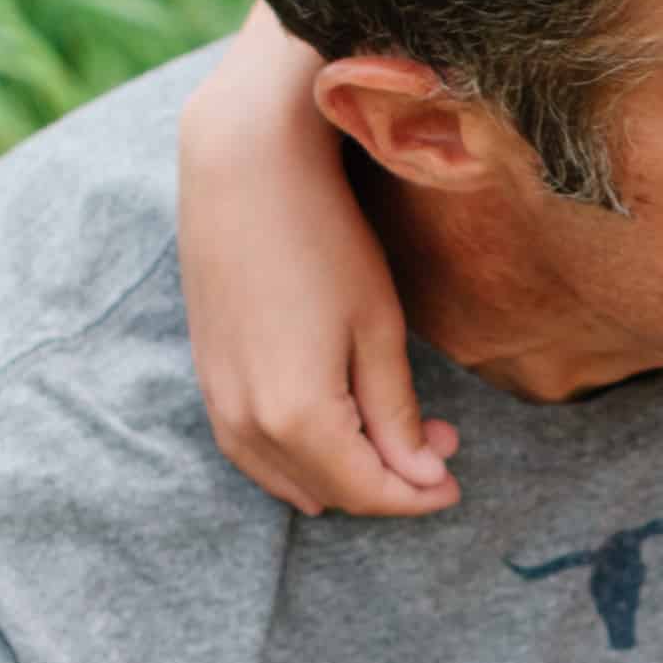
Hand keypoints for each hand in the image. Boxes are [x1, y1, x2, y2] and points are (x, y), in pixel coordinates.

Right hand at [179, 8, 456, 518]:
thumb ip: (397, 414)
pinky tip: (333, 429)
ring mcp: (219, 403)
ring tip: (396, 432)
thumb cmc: (322, 238)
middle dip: (389, 480)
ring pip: (288, 477)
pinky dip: (297, 457)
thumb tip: (422, 475)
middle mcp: (248, 425)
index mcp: (298, 418)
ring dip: (344, 471)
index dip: (418, 495)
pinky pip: (252, 449)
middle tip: (440, 440)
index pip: (368, 491)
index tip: (456, 480)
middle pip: (330, 489)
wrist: (243, 167)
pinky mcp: (207, 378)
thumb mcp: (378, 330)